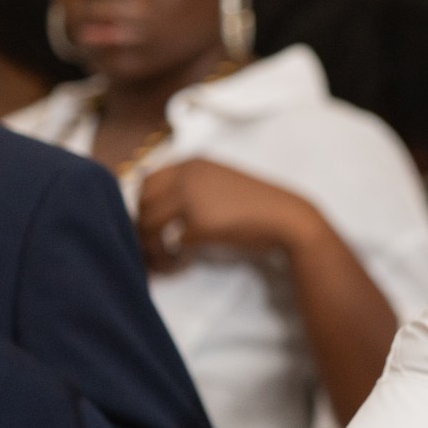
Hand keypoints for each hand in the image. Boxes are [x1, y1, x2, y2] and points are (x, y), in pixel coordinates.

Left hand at [136, 159, 325, 272]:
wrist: (286, 217)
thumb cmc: (256, 204)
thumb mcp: (219, 182)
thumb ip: (190, 187)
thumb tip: (155, 210)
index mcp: (191, 164)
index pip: (146, 183)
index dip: (143, 208)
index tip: (153, 227)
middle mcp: (187, 176)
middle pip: (142, 205)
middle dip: (142, 231)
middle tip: (154, 249)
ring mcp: (192, 199)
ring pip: (149, 227)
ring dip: (152, 249)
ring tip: (166, 261)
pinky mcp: (199, 224)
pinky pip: (169, 246)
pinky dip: (171, 259)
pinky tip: (185, 263)